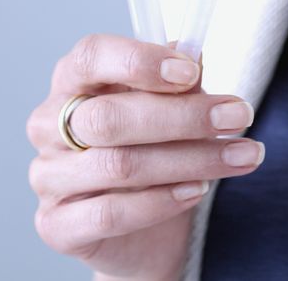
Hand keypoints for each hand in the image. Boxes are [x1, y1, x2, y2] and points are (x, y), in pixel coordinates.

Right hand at [26, 34, 264, 280]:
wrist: (144, 231)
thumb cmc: (153, 151)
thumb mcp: (171, 107)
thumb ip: (178, 82)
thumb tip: (193, 55)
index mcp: (71, 82)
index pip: (91, 56)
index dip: (140, 61)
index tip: (191, 72)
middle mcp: (48, 125)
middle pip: (108, 116)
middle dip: (182, 117)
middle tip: (238, 116)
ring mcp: (48, 177)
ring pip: (119, 165)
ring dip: (190, 160)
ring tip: (239, 155)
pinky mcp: (56, 225)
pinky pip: (110, 213)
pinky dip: (161, 201)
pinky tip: (196, 191)